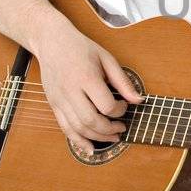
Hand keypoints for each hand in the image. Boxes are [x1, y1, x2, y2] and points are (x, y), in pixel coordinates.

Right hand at [34, 19, 142, 152]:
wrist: (51, 41)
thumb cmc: (81, 48)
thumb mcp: (106, 58)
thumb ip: (122, 81)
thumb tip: (138, 100)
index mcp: (86, 77)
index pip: (106, 105)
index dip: (120, 111)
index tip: (124, 106)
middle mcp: (70, 91)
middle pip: (91, 121)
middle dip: (110, 130)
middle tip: (121, 128)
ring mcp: (59, 99)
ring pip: (77, 128)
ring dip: (97, 138)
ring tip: (112, 138)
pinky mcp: (53, 104)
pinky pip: (64, 128)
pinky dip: (78, 141)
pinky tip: (90, 148)